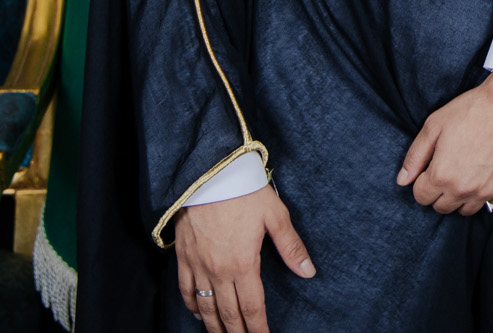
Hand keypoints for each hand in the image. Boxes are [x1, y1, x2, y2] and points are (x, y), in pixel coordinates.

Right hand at [173, 184, 314, 332]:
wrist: (208, 174)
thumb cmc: (245, 192)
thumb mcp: (275, 215)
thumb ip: (291, 246)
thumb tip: (308, 271)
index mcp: (243, 264)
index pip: (253, 308)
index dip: (259, 329)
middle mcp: (219, 271)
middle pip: (228, 314)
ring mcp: (198, 266)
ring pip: (205, 308)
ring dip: (214, 326)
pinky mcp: (183, 257)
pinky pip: (185, 290)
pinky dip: (192, 306)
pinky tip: (198, 314)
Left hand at [396, 76, 492, 214]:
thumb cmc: (472, 110)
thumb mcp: (434, 126)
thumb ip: (415, 156)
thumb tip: (402, 180)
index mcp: (441, 175)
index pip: (421, 196)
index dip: (423, 181)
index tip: (432, 168)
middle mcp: (462, 189)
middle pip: (441, 207)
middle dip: (439, 191)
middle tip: (449, 169)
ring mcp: (485, 192)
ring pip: (463, 210)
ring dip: (460, 196)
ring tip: (466, 173)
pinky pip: (487, 203)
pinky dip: (482, 193)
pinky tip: (484, 173)